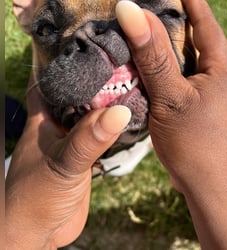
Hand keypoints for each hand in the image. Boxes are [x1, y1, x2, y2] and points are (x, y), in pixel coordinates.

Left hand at [5, 73, 130, 247]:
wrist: (39, 233)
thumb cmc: (35, 197)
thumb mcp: (63, 163)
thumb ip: (89, 138)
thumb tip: (121, 111)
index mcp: (43, 117)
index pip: (52, 78)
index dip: (69, 61)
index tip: (94, 46)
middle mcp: (58, 123)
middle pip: (78, 93)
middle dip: (98, 80)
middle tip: (123, 63)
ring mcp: (73, 139)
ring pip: (93, 113)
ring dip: (109, 103)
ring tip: (133, 84)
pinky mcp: (86, 155)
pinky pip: (102, 134)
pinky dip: (115, 126)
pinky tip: (131, 118)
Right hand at [116, 0, 226, 192]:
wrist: (211, 185)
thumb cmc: (195, 144)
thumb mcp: (171, 97)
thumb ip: (153, 56)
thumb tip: (131, 10)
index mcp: (222, 66)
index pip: (204, 20)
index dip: (188, 0)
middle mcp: (223, 74)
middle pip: (202, 36)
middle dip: (180, 22)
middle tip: (153, 15)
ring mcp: (216, 90)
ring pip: (196, 56)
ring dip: (177, 46)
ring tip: (152, 40)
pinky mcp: (206, 104)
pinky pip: (191, 75)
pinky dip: (175, 68)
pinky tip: (158, 72)